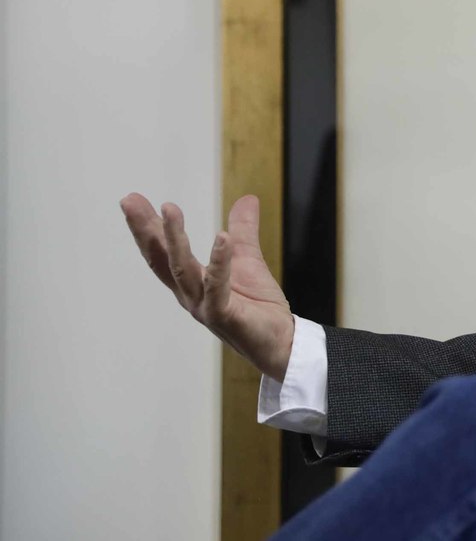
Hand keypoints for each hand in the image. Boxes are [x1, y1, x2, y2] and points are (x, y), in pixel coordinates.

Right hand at [121, 193, 294, 380]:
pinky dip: (219, 262)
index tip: (132, 200)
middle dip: (145, 229)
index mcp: (191, 282)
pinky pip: (218, 287)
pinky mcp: (224, 316)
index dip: (147, 227)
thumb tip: (247, 199)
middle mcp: (190, 295)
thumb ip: (243, 231)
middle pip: (162, 259)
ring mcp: (204, 306)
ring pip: (183, 270)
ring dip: (174, 239)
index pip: (163, 252)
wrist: (282, 341)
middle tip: (129, 201)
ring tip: (168, 208)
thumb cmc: (258, 306)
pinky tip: (221, 237)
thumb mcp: (247, 259)